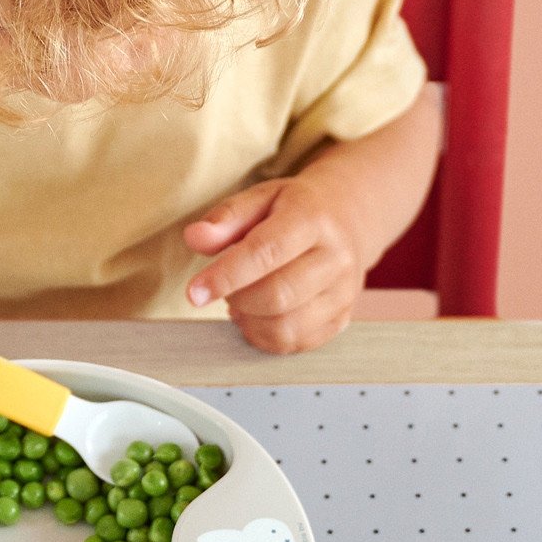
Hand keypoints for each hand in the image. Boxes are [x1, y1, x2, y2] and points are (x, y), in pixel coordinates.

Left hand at [183, 173, 366, 353]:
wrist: (347, 218)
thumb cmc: (294, 209)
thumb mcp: (259, 198)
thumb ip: (225, 218)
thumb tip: (195, 238)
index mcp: (312, 219)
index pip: (266, 253)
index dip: (225, 276)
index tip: (194, 292)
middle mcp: (336, 258)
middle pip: (277, 296)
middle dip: (236, 298)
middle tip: (224, 286)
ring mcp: (343, 292)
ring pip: (286, 327)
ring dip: (249, 320)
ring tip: (240, 300)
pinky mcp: (341, 318)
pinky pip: (294, 343)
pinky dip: (265, 335)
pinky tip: (258, 314)